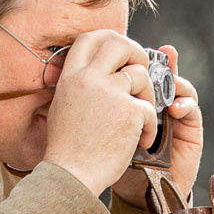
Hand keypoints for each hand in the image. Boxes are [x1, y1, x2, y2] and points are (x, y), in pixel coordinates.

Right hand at [42, 30, 158, 196]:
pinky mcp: (129, 110)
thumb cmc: (67, 149)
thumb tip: (99, 72)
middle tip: (143, 70)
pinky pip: (149, 108)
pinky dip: (150, 127)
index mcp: (70, 76)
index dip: (109, 38)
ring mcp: (109, 92)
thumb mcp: (63, 106)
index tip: (121, 50)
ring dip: (147, 96)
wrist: (71, 176)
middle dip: (137, 53)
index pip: (89, 38)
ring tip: (141, 120)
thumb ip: (80, 86)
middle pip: (119, 43)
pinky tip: (141, 142)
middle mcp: (88, 78)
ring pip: (141, 75)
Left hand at [111, 45, 203, 211]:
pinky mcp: (190, 132)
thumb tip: (79, 75)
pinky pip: (192, 109)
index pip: (135, 71)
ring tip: (166, 84)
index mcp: (131, 101)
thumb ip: (98, 104)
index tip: (128, 46)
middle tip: (153, 59)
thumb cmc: (113, 163)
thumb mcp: (100, 128)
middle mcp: (155, 106)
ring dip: (174, 81)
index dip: (133, 57)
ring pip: (180, 86)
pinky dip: (186, 103)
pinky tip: (175, 108)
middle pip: (160, 73)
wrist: (136, 197)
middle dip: (157, 63)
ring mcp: (174, 118)